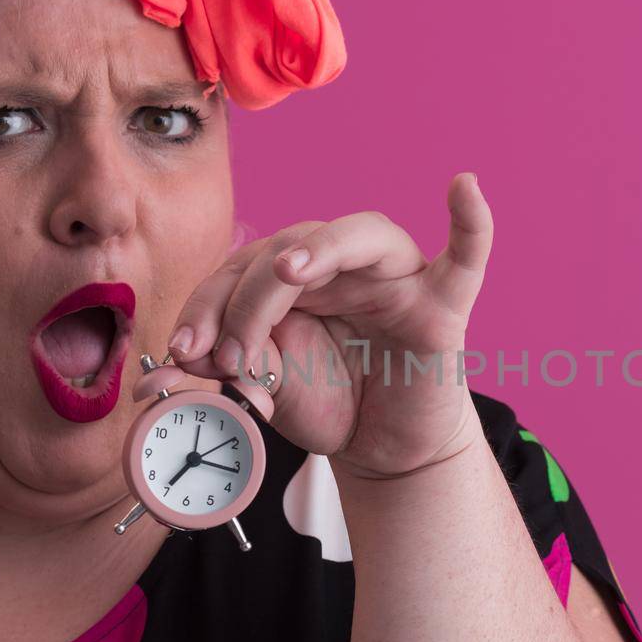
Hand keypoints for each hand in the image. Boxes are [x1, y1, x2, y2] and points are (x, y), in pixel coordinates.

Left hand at [165, 172, 491, 479]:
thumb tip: (169, 368)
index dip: (206, 305)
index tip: (181, 354)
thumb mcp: (268, 388)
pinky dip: (472, 223)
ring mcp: (396, 279)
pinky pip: (466, 257)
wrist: (384, 453)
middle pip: (290, 248)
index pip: (243, 267)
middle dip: (247, 299)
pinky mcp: (443, 307)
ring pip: (360, 236)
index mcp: (296, 276)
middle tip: (226, 357)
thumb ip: (227, 368)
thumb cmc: (330, 405)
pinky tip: (465, 189)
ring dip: (321, 248)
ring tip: (287, 272)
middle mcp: (344, 264)